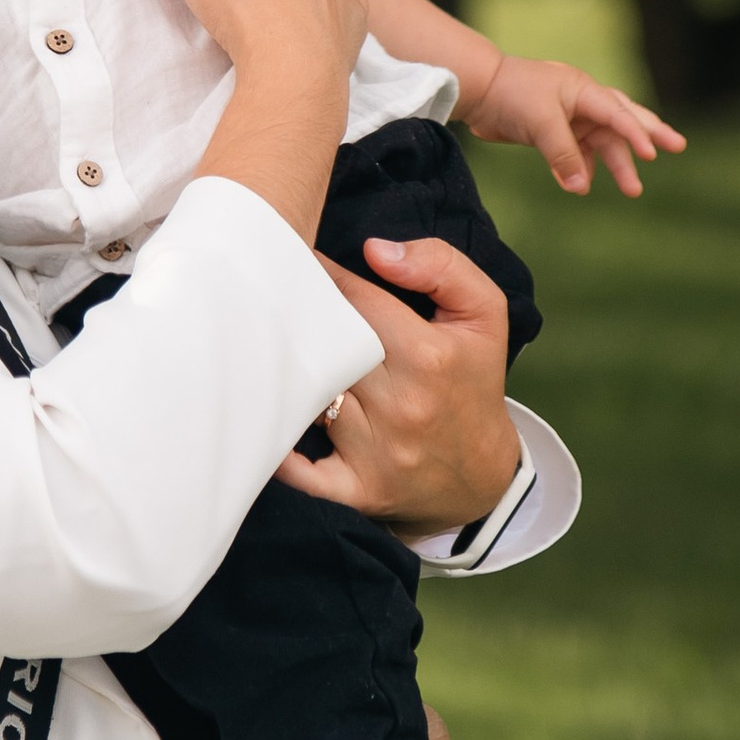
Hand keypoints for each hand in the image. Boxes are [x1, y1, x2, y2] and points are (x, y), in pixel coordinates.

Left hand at [274, 234, 520, 535]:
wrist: (484, 475)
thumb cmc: (472, 381)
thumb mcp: (484, 315)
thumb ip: (442, 266)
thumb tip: (376, 249)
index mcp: (428, 356)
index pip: (351, 299)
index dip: (317, 275)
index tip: (290, 257)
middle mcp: (401, 405)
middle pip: (323, 348)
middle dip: (290, 320)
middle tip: (258, 297)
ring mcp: (377, 452)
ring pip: (306, 399)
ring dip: (280, 373)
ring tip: (255, 344)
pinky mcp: (358, 489)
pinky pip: (302, 474)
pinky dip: (278, 451)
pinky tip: (258, 421)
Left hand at [461, 53, 684, 196]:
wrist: (476, 90)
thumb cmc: (511, 95)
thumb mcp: (541, 123)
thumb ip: (563, 155)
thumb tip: (581, 188)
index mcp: (583, 90)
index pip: (618, 113)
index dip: (636, 133)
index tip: (652, 154)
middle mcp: (581, 101)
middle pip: (622, 119)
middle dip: (649, 135)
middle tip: (678, 147)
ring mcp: (568, 116)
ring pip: (600, 142)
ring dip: (615, 164)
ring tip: (633, 189)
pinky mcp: (551, 131)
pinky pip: (574, 153)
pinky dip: (580, 169)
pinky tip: (582, 185)